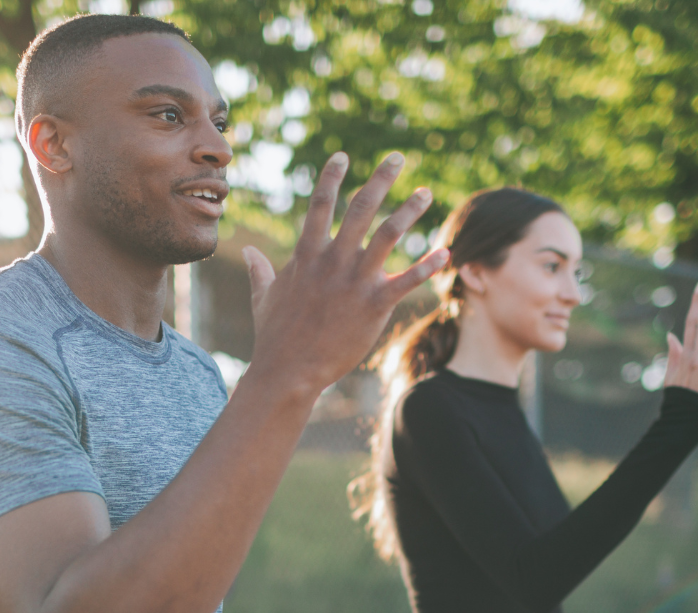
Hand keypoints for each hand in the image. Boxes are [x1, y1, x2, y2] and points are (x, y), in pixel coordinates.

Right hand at [242, 153, 450, 397]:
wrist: (288, 371)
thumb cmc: (274, 336)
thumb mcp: (263, 297)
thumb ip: (261, 270)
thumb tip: (251, 252)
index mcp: (307, 255)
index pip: (320, 204)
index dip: (331, 177)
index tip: (343, 156)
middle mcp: (333, 260)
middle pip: (360, 208)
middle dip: (380, 179)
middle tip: (398, 157)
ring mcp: (354, 281)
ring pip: (388, 234)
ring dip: (409, 210)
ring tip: (426, 192)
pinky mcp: (374, 305)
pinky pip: (407, 280)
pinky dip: (428, 266)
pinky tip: (446, 252)